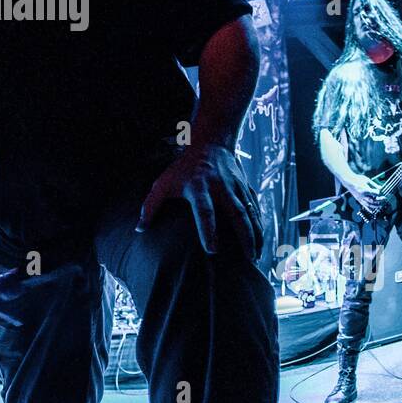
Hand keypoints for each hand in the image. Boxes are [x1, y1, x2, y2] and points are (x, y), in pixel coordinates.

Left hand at [137, 142, 260, 258]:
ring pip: (251, 212)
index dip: (208, 231)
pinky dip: (260, 225)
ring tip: (257, 257)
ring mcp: (236, 187)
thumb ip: (150, 206)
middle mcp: (221, 187)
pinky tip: (262, 242)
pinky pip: (256, 208)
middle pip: (237, 213)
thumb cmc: (182, 168)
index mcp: (199, 187)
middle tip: (248, 259)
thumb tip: (139, 229)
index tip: (212, 251)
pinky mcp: (246, 187)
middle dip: (245, 236)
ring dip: (257, 234)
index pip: (205, 211)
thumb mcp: (163, 183)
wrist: (210, 143)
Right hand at [345, 175, 383, 215]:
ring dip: (376, 206)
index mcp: (364, 190)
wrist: (349, 180)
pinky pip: (364, 206)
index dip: (379, 193)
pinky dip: (368, 209)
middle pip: (373, 200)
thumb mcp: (367, 179)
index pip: (374, 193)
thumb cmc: (357, 179)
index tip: (381, 191)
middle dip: (379, 200)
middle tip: (384, 199)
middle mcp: (362, 195)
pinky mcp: (358, 200)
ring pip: (369, 204)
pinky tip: (372, 211)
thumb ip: (374, 184)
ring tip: (381, 205)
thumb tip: (381, 188)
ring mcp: (360, 198)